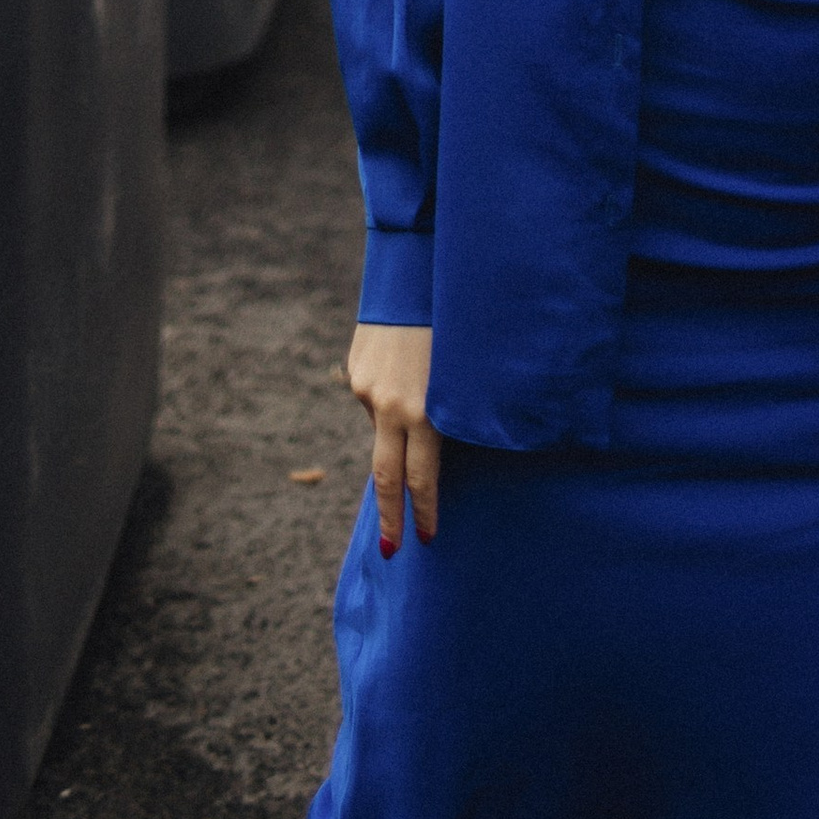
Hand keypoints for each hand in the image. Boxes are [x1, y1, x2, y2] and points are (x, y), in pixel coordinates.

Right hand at [346, 323, 439, 553]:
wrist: (413, 267)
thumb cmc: (456, 321)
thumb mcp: (462, 375)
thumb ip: (448, 414)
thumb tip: (441, 448)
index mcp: (422, 411)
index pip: (422, 479)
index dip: (424, 511)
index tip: (426, 538)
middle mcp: (390, 406)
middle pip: (386, 477)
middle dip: (391, 515)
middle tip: (393, 550)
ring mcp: (366, 389)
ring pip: (382, 427)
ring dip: (399, 425)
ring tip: (422, 384)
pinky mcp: (355, 368)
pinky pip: (374, 395)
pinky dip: (389, 393)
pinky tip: (405, 362)